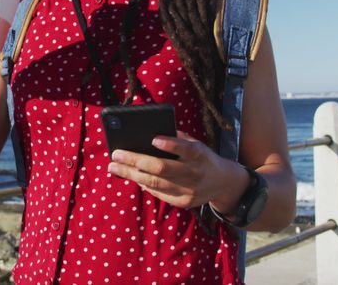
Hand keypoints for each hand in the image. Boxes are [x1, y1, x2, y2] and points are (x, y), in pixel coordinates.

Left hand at [107, 131, 248, 212]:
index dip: (170, 144)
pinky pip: (158, 193)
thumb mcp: (196, 144)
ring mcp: (189, 190)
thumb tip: (148, 135)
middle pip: (161, 168)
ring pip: (155, 183)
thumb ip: (177, 140)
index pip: (185, 149)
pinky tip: (131, 177)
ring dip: (131, 174)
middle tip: (116, 154)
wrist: (222, 183)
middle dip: (135, 161)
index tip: (153, 139)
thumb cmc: (202, 157)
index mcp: (199, 154)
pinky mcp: (184, 202)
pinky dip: (143, 184)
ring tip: (115, 167)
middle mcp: (195, 173)